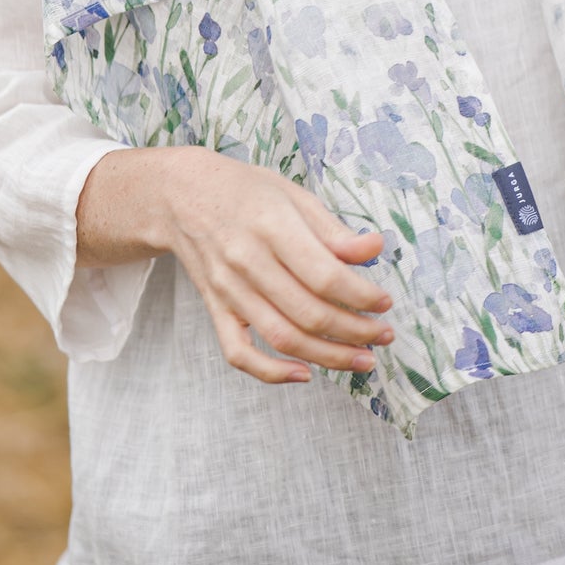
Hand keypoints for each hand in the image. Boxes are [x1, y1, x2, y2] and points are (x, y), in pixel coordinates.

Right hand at [74, 145, 393, 383]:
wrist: (180, 196)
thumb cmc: (244, 191)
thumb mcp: (292, 194)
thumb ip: (332, 229)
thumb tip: (375, 249)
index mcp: (271, 225)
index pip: (324, 274)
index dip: (362, 295)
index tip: (385, 302)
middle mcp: (247, 261)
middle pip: (308, 312)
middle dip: (355, 331)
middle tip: (383, 335)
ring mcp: (228, 289)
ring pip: (282, 337)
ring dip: (328, 357)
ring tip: (362, 360)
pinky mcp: (215, 308)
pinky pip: (239, 352)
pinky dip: (270, 372)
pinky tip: (304, 374)